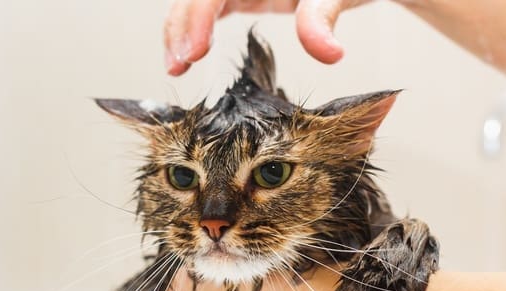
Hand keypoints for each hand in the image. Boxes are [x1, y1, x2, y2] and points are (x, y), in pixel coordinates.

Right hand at [164, 0, 373, 74]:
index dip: (198, 17)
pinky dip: (194, 31)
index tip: (195, 53)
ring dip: (180, 32)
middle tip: (178, 66)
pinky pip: (207, 9)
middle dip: (180, 26)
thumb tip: (329, 54)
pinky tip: (189, 57)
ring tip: (176, 68)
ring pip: (195, 2)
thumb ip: (323, 18)